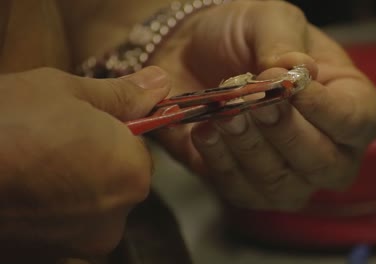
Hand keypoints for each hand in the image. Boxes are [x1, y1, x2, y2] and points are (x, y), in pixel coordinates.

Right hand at [0, 66, 168, 259]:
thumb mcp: (67, 91)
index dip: (113, 133)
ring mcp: (80, 244)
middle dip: (95, 161)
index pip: (139, 150)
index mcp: (132, 173)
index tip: (84, 123)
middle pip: (116, 181)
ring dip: (71, 188)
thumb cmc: (8, 123)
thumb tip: (160, 84)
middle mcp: (115, 218)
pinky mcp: (48, 259)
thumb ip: (122, 94)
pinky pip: (62, 227)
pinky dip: (49, 211)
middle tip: (52, 141)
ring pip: (89, 206)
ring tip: (32, 165)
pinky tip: (23, 191)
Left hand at [149, 0, 375, 210]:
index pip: (356, 121)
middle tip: (256, 102)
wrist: (192, 53)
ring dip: (250, 147)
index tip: (292, 88)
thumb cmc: (243, 35)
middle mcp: (327, 148)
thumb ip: (283, 42)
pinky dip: (220, 161)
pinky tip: (205, 130)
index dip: (327, 110)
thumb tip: (296, 71)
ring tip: (226, 112)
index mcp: (349, 102)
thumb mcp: (268, 19)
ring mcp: (289, 176)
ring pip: (280, 183)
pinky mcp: (248, 189)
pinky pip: (241, 189)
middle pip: (324, 164)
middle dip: (287, 133)